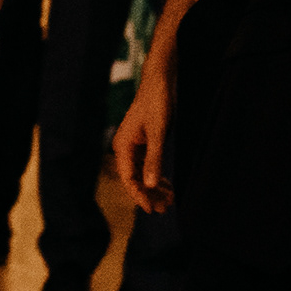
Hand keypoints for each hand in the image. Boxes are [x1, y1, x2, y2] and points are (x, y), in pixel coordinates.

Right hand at [110, 71, 170, 211]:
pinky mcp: (143, 142)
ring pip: (141, 173)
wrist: (160, 80)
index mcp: (122, 146)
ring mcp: (134, 146)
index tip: (152, 209)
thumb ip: (154, 159)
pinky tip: (166, 185)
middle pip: (134, 179)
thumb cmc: (156, 102)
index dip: (140, 196)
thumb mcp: (158, 132)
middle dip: (149, 194)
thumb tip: (150, 185)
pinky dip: (156, 175)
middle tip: (165, 208)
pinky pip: (147, 165)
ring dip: (153, 187)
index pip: (128, 179)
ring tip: (168, 200)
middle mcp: (125, 148)